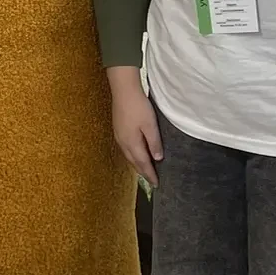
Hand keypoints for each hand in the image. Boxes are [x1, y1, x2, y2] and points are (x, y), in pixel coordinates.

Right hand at [106, 67, 162, 187]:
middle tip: (152, 180)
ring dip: (137, 164)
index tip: (157, 184)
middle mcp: (123, 143)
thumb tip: (157, 158)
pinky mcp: (118, 130)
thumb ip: (154, 142)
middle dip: (143, 172)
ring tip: (144, 170)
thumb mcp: (150, 125)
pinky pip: (126, 149)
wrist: (123, 90)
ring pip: (129, 156)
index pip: (143, 163)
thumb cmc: (138, 107)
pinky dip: (132, 156)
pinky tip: (136, 154)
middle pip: (134, 162)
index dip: (150, 174)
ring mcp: (119, 136)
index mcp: (132, 143)